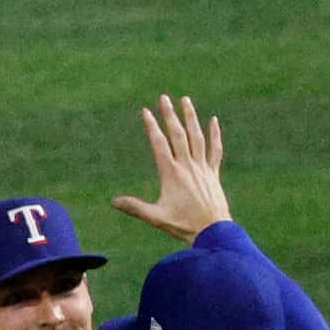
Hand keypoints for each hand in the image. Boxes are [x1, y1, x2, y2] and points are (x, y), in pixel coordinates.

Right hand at [112, 93, 231, 242]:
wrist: (213, 232)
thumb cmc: (183, 225)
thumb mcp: (156, 217)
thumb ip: (135, 207)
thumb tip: (113, 202)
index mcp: (171, 174)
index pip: (159, 144)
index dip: (152, 126)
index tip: (146, 111)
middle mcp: (187, 166)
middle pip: (178, 134)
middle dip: (170, 115)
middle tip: (164, 98)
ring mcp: (202, 168)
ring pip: (197, 137)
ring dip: (191, 117)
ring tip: (185, 100)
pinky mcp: (213, 174)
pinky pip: (215, 150)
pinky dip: (215, 135)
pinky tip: (214, 121)